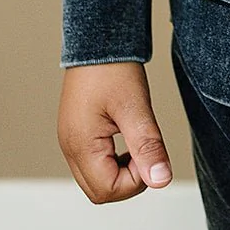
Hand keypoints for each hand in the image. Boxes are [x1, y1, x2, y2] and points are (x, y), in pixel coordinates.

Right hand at [57, 61, 172, 203]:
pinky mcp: (76, 132)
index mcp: (80, 144)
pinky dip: (112, 160)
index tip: (150, 153)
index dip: (136, 181)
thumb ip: (148, 147)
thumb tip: (161, 181)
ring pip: (95, 179)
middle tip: (145, 152)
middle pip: (98, 191)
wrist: (99, 38)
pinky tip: (126, 139)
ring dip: (120, 171)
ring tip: (137, 143)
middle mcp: (69, 146)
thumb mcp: (136, 108)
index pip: (107, 190)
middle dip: (127, 181)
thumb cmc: (114, 68)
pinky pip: (92, 162)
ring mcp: (70, 140)